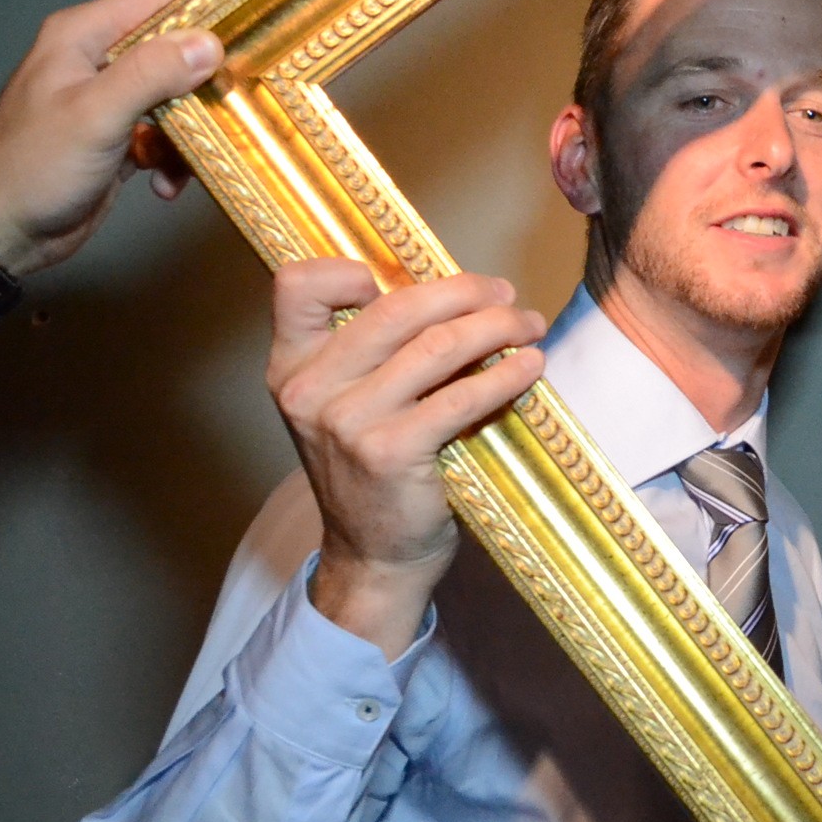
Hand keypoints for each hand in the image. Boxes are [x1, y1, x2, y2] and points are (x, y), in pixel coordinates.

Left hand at [0, 0, 220, 276]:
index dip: (198, 25)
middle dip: (200, 89)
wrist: (3, 230)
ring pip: (174, 99)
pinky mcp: (117, 139)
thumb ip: (151, 74)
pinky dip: (171, 160)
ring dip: (190, 133)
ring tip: (186, 164)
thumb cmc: (34, 166)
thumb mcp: (97, 114)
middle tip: (223, 117)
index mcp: (82, 36)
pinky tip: (164, 185)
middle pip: (172, 55)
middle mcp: (96, 61)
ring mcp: (107, 101)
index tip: (235, 59)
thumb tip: (209, 45)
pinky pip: (163, 137)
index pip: (156, 5)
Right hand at [268, 259, 546, 657]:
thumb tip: (455, 293)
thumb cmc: (375, 469)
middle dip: (464, 292)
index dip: (347, 267)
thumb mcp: (351, 404)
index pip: (295, 287)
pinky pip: (461, 397)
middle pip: (394, 308)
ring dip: (497, 328)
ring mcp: (346, 421)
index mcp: (292, 365)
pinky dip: (505, 376)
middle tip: (506, 296)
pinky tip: (529, 368)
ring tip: (529, 327)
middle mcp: (309, 389)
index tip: (406, 277)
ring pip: (436, 346)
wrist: (374, 553)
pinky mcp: (389, 452)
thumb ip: (377, 353)